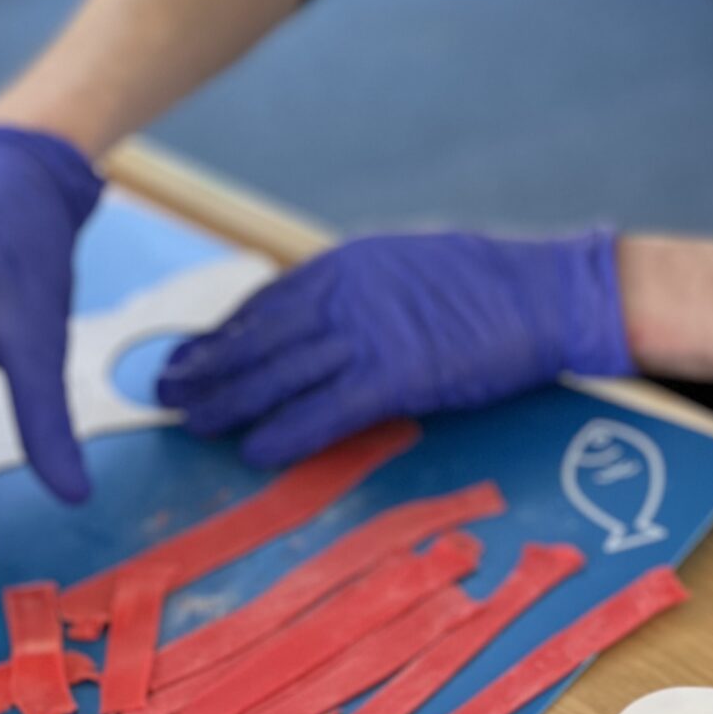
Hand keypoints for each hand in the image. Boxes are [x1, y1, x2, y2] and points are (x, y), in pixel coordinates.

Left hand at [155, 229, 633, 466]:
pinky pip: (327, 411)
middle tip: (165, 393)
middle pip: (258, 338)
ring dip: (231, 402)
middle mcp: (346, 292)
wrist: (547, 293)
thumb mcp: (403, 268)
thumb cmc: (484, 284)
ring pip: (280, 374)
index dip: (220, 335)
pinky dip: (288, 432)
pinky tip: (255, 450)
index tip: (187, 356)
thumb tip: (310, 323)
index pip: (264, 304)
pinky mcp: (397, 375)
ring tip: (192, 423)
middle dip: (208, 368)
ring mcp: (370, 333)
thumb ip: (353, 294)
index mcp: (344, 263)